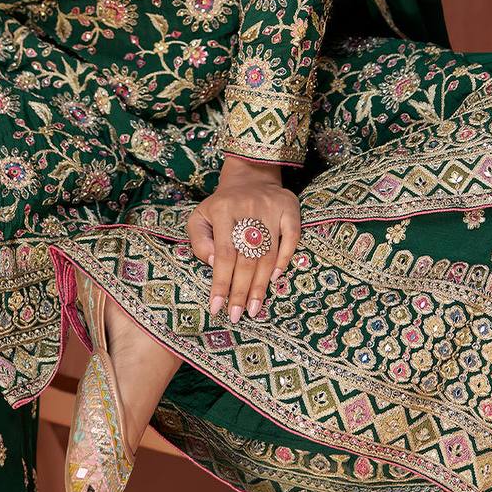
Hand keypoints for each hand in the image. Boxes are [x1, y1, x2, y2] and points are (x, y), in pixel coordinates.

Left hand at [186, 158, 301, 322]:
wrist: (250, 176)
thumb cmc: (222, 205)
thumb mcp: (200, 217)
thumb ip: (200, 241)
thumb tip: (215, 263)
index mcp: (222, 210)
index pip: (223, 254)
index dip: (221, 283)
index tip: (217, 307)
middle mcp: (248, 208)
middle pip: (246, 257)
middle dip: (241, 290)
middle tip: (237, 315)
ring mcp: (272, 207)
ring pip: (268, 253)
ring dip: (261, 284)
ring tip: (253, 307)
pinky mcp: (290, 207)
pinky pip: (292, 237)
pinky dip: (284, 259)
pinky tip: (274, 279)